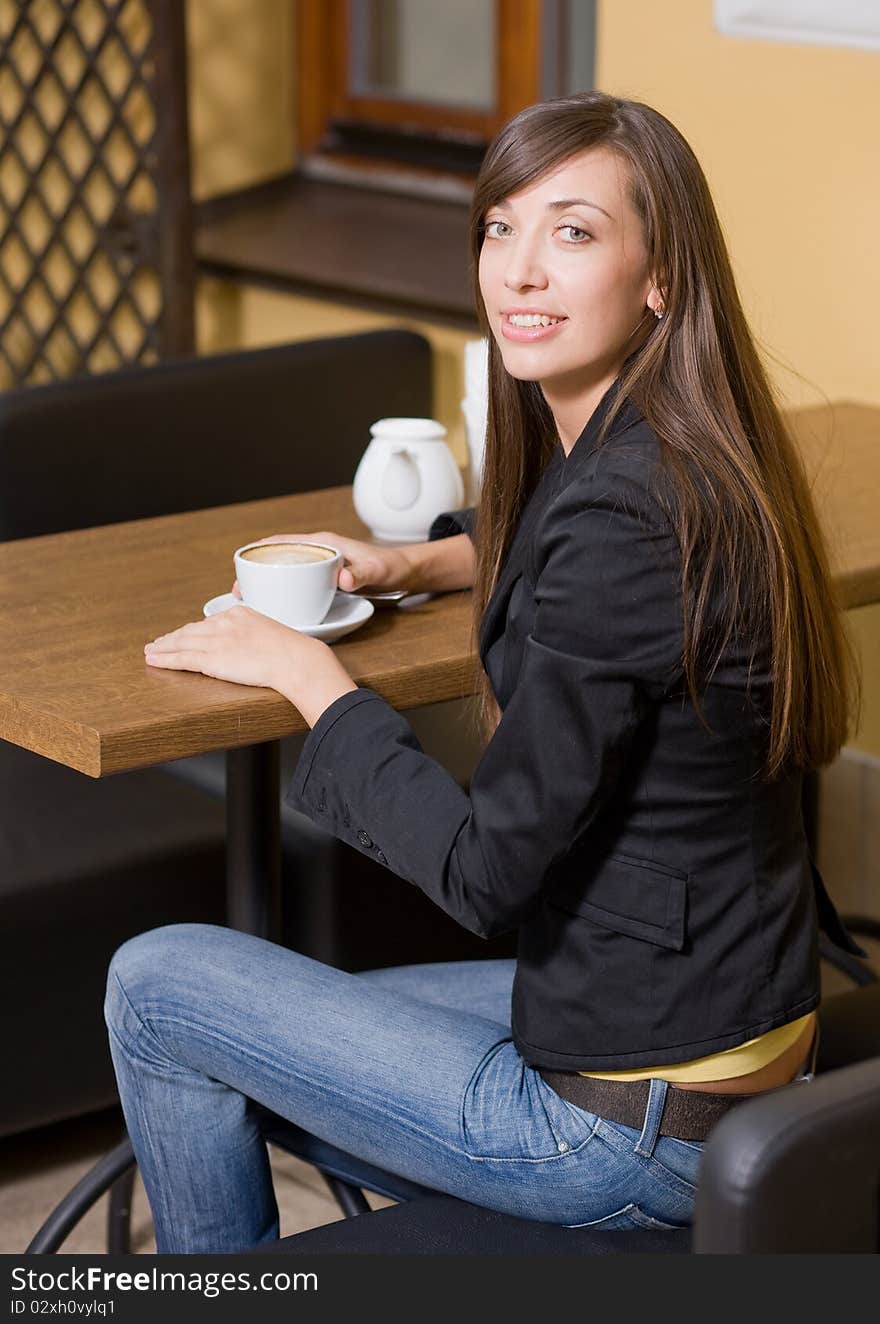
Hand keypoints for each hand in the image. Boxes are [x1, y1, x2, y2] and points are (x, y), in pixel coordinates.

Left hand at [144, 605, 357, 726]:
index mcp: (240, 614)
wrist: (296, 660)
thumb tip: (256, 647)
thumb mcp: (274, 635)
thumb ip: (258, 636)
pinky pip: (181, 658)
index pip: (209, 623)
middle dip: (172, 637)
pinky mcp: (212, 659)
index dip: (192, 631)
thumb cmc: (293, 653)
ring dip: (163, 648)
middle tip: (158, 642)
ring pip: (182, 643)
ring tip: (150, 651)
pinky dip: (164, 659)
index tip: (182, 635)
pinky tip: (153, 659)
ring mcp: (217, 640)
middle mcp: (225, 623)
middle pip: (191, 630)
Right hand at [231, 531, 410, 597]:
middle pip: (279, 558)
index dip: (262, 550)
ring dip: (267, 584)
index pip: (284, 541)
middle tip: (239, 590)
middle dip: (257, 571)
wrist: (405, 575)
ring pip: (285, 573)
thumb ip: (360, 573)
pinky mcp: (323, 582)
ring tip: (248, 600)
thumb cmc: (391, 567)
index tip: (243, 561)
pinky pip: (297, 584)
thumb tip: (342, 580)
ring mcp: (319, 568)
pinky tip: (274, 608)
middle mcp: (317, 553)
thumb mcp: (377, 570)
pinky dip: (283, 592)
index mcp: (323, 544)